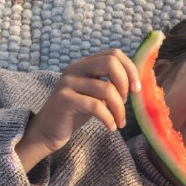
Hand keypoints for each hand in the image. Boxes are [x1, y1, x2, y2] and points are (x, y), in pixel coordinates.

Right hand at [15, 49, 141, 169]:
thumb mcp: (95, 95)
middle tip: (126, 102)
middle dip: (125, 82)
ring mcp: (68, 82)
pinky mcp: (64, 99)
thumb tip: (137, 84)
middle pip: (111, 62)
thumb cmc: (75, 113)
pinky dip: (108, 118)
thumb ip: (110, 85)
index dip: (130, 69)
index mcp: (84, 64)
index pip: (114, 53)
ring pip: (106, 89)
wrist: (48, 131)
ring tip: (119, 122)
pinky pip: (96, 106)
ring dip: (119, 109)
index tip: (136, 89)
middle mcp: (75, 68)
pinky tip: (111, 127)